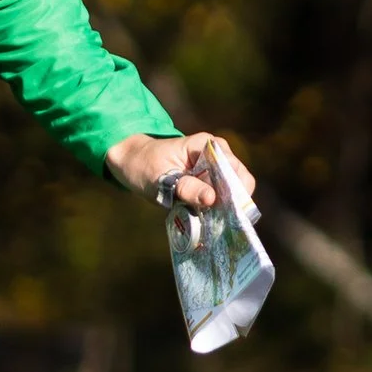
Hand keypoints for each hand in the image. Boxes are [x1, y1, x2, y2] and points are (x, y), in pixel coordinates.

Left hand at [107, 128, 254, 215]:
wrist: (133, 163)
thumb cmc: (144, 164)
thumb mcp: (160, 178)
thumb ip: (186, 188)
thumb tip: (212, 199)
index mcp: (207, 145)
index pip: (233, 169)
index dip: (234, 191)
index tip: (227, 213)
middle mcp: (217, 155)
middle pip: (238, 182)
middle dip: (232, 204)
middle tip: (219, 224)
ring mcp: (215, 169)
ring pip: (232, 193)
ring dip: (224, 210)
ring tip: (211, 225)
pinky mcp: (210, 183)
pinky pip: (221, 199)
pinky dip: (215, 211)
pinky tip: (206, 223)